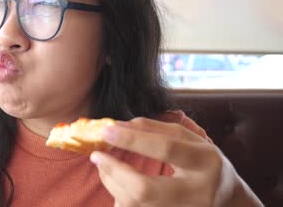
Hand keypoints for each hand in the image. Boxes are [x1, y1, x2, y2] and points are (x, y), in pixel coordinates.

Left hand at [89, 117, 262, 206]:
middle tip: (96, 155)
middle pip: (145, 189)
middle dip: (114, 170)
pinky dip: (119, 195)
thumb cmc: (202, 161)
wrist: (226, 199)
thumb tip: (118, 125)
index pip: (165, 148)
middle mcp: (196, 193)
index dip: (132, 139)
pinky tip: (116, 181)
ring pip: (135, 204)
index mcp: (205, 161)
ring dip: (111, 182)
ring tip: (104, 164)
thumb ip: (154, 128)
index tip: (106, 130)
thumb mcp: (187, 138)